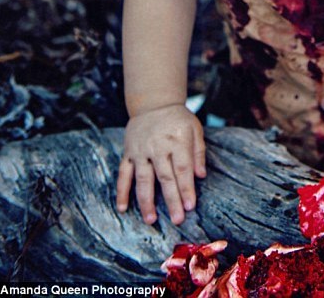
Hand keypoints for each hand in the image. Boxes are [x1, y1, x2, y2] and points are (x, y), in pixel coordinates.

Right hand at [116, 104, 205, 224]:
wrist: (153, 104)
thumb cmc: (178, 119)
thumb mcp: (194, 129)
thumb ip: (199, 152)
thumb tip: (200, 176)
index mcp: (177, 140)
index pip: (183, 168)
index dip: (186, 188)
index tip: (190, 206)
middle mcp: (158, 146)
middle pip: (165, 177)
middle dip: (172, 200)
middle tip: (177, 219)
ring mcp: (141, 151)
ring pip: (143, 179)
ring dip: (146, 201)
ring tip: (151, 219)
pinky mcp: (128, 153)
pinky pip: (123, 174)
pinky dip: (122, 191)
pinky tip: (123, 207)